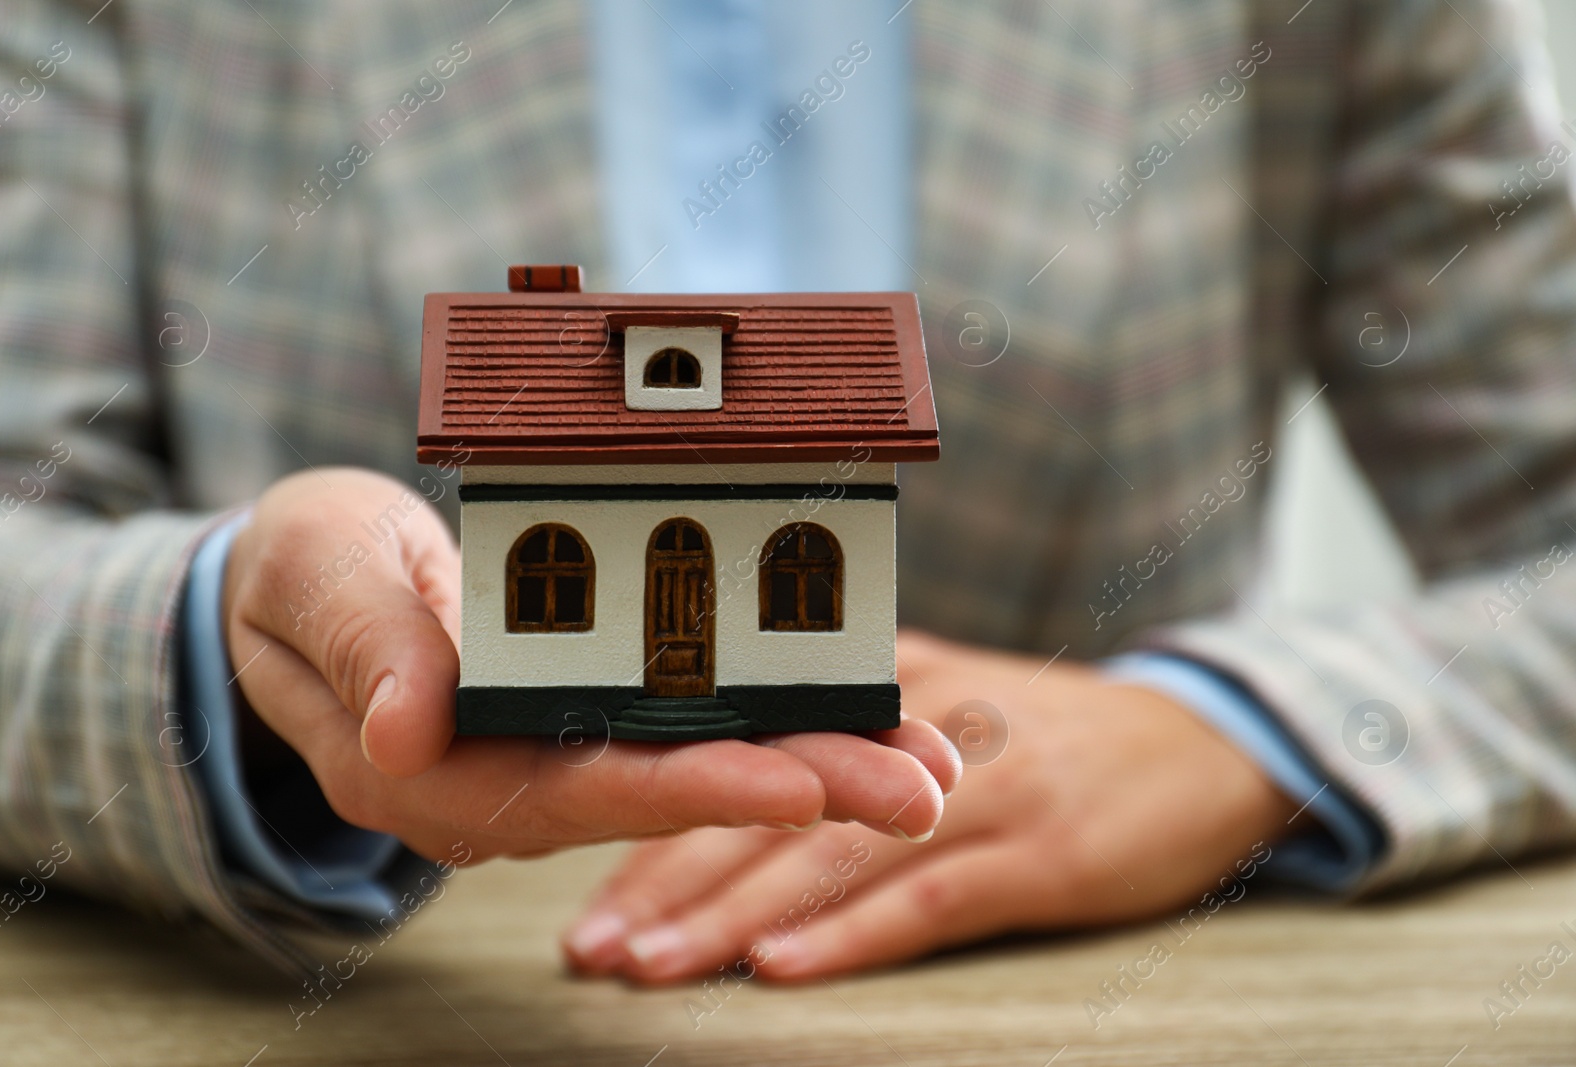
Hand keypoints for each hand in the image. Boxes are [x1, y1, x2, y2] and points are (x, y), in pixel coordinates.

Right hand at [222, 470, 960, 864]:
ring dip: (818, 760)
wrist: (310, 577)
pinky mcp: (589, 710)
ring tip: (930, 764)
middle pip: (668, 791)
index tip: (798, 784)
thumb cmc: (305, 571)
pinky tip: (862, 710)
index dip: (692, 787)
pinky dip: (778, 712)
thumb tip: (410, 731)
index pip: (579, 789)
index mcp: (434, 769)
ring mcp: (554, 750)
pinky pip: (690, 716)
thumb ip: (368, 649)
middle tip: (923, 793)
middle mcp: (511, 778)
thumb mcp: (316, 579)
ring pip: (696, 759)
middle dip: (802, 789)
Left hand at [563, 628, 1297, 981]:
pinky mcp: (1040, 850)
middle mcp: (918, 725)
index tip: (592, 894)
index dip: (664, 828)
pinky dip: (850, 936)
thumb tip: (724, 791)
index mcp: (881, 682)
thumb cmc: (1045, 737)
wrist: (1198, 744)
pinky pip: (928, 897)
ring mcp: (982, 787)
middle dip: (671, 882)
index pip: (750, 759)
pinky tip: (782, 970)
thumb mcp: (942, 703)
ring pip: (833, 855)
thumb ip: (844, 731)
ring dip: (734, 917)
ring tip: (655, 967)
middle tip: (593, 947)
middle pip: (775, 809)